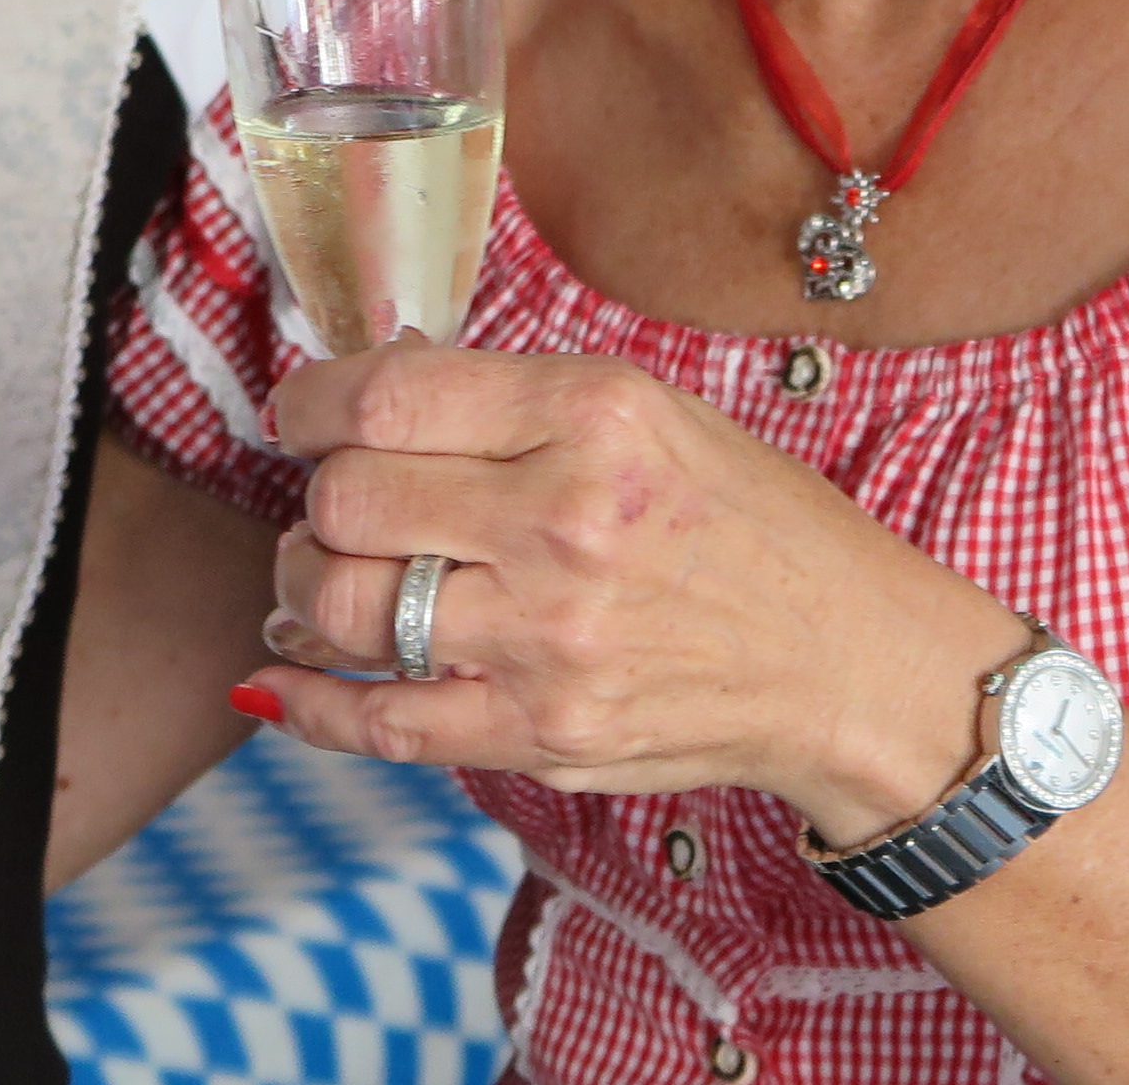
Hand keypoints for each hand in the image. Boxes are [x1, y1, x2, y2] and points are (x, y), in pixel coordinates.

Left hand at [244, 343, 1019, 841]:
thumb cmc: (751, 521)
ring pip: (343, 609)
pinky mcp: (542, 733)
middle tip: (339, 499)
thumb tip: (371, 395)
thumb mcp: (654, 409)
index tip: (303, 413)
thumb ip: (519, 401)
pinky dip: (309, 702)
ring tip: (329, 574)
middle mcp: (567, 522)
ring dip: (307, 587)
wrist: (844, 657)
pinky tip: (284, 678)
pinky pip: (379, 722)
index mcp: (597, 415)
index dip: (312, 402)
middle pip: (350, 500)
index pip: (390, 397)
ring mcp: (550, 639)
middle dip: (319, 496)